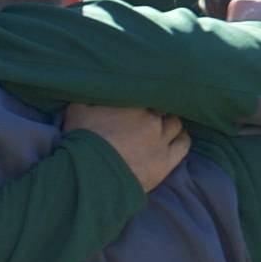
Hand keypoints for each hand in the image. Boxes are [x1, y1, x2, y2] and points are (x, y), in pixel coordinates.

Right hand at [60, 101, 188, 190]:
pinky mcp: (166, 161)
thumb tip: (91, 85)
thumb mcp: (77, 110)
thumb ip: (89, 95)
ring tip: (164, 127)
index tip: (136, 104)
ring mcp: (160, 140)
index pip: (145, 93)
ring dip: (169, 124)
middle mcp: (151, 118)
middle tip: (147, 117)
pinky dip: (182, 138)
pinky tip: (178, 137)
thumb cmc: (81, 142)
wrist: (90, 176)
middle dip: (155, 111)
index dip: (141, 99)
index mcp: (132, 102)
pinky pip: (183, 144)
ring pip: (175, 124)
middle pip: (161, 109)